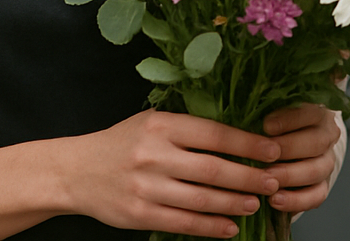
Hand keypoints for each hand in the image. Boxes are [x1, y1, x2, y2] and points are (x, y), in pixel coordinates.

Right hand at [63, 109, 282, 237]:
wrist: (76, 171)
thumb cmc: (121, 143)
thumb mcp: (151, 122)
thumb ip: (187, 129)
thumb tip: (236, 137)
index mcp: (161, 126)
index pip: (213, 134)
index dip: (246, 144)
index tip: (271, 150)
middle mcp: (154, 155)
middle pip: (212, 169)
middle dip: (247, 177)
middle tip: (273, 181)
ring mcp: (146, 187)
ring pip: (201, 199)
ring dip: (233, 203)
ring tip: (255, 203)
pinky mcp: (139, 214)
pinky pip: (183, 223)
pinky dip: (210, 227)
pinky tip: (230, 227)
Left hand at [260, 104, 341, 213]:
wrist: (289, 146)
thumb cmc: (273, 125)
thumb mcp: (271, 113)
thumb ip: (264, 112)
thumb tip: (245, 114)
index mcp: (317, 112)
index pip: (309, 112)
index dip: (289, 120)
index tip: (266, 126)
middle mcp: (327, 136)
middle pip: (315, 143)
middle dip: (289, 149)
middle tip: (267, 156)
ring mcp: (326, 162)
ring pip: (316, 170)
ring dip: (291, 176)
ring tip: (269, 182)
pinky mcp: (323, 185)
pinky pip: (316, 196)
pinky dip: (296, 200)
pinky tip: (275, 201)